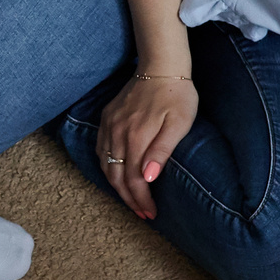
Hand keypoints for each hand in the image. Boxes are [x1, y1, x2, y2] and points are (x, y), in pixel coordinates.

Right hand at [96, 73, 196, 218]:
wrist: (161, 66)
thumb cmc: (176, 96)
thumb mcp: (179, 124)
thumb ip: (161, 151)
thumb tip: (146, 178)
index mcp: (137, 137)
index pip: (134, 179)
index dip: (141, 200)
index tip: (151, 213)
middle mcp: (118, 133)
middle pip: (117, 177)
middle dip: (129, 199)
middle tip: (142, 213)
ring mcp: (109, 125)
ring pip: (105, 165)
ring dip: (116, 186)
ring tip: (130, 199)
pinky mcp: (107, 117)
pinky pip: (100, 149)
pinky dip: (106, 167)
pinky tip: (115, 174)